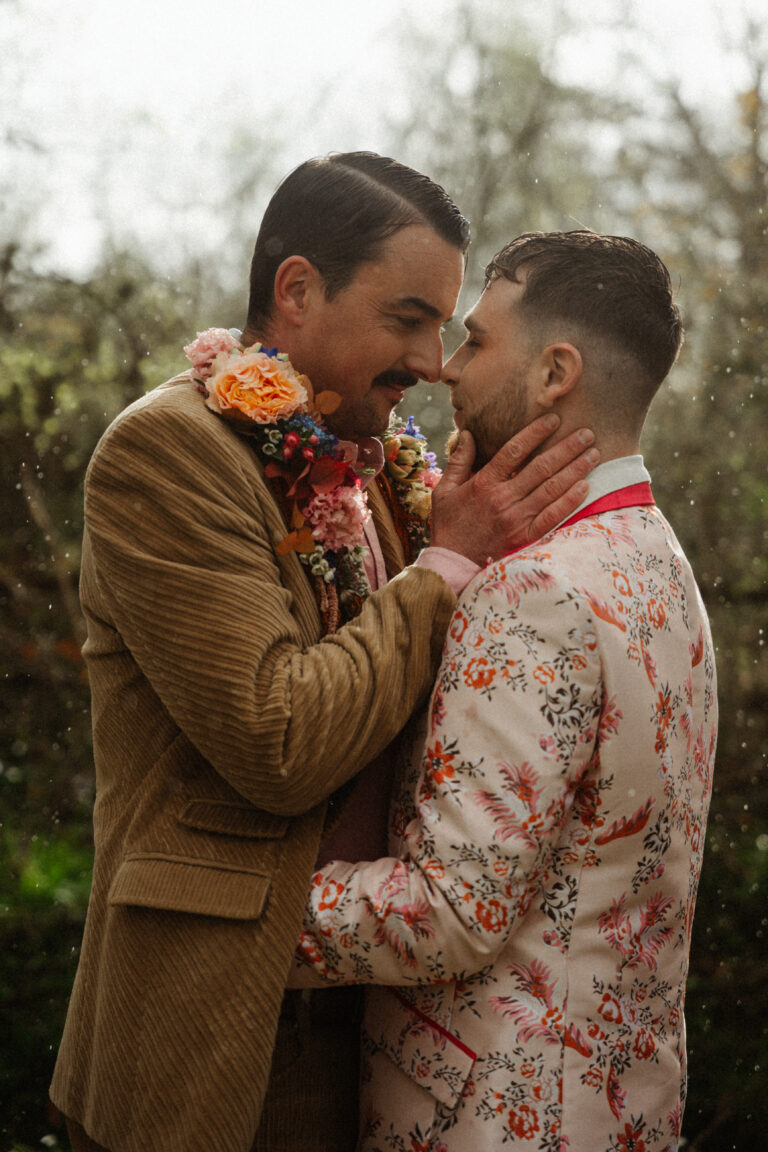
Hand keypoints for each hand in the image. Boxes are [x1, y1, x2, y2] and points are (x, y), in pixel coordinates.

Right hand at [430, 415, 598, 564]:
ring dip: (575, 470)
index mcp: (484, 484)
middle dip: (566, 448)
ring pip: (551, 489)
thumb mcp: (444, 490)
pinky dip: (569, 501)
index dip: (535, 433)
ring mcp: (516, 519)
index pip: (514, 451)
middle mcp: (503, 499)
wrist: (451, 564)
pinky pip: (552, 517)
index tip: (553, 419)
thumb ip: (459, 461)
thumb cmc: (448, 525)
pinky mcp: (524, 537)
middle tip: (586, 433)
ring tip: (593, 454)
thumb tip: (468, 433)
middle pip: (541, 468)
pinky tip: (585, 486)